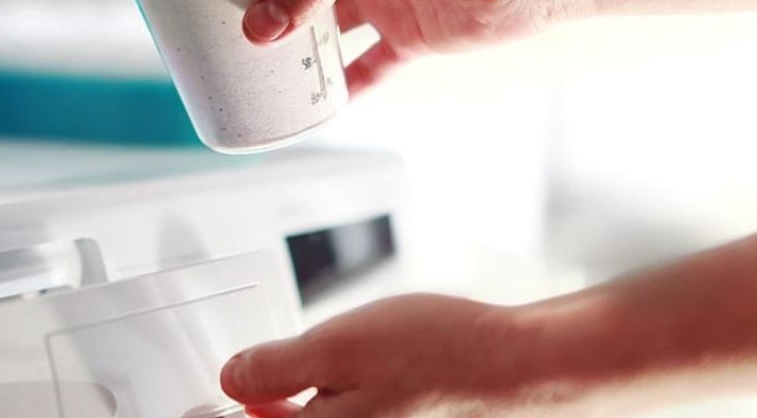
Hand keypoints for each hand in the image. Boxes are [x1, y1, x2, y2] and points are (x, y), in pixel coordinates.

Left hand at [222, 293, 557, 417]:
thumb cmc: (442, 355)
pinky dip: (356, 397)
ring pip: (330, 417)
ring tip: (356, 357)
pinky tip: (382, 368)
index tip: (241, 374)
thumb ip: (276, 368)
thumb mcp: (338, 346)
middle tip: (301, 358)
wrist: (525, 369)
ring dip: (322, 394)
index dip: (241, 401)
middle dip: (285, 396)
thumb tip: (230, 380)